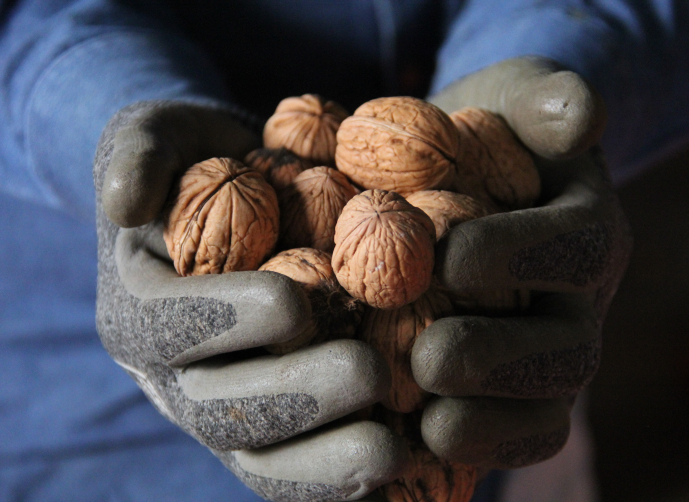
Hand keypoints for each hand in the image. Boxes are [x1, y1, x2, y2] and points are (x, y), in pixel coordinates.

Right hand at [94, 101, 407, 500]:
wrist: (242, 195)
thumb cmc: (204, 160)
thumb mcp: (164, 134)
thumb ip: (140, 153)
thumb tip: (124, 202)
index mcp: (141, 311)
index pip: (170, 327)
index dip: (227, 321)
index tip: (293, 304)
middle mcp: (176, 375)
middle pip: (222, 410)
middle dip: (296, 398)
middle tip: (369, 374)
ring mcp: (227, 409)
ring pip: (263, 459)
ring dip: (326, 462)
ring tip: (392, 451)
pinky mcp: (277, 427)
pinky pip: (305, 468)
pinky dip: (345, 480)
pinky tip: (407, 471)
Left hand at [414, 57, 631, 468]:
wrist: (463, 175)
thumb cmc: (487, 133)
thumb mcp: (516, 100)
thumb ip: (550, 103)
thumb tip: (581, 116)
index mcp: (585, 231)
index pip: (575, 248)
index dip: (519, 256)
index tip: (450, 254)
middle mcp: (577, 304)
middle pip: (567, 351)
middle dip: (498, 358)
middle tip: (430, 357)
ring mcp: (545, 354)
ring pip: (545, 409)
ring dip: (488, 421)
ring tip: (425, 419)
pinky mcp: (507, 391)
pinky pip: (509, 435)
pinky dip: (471, 446)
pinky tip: (414, 442)